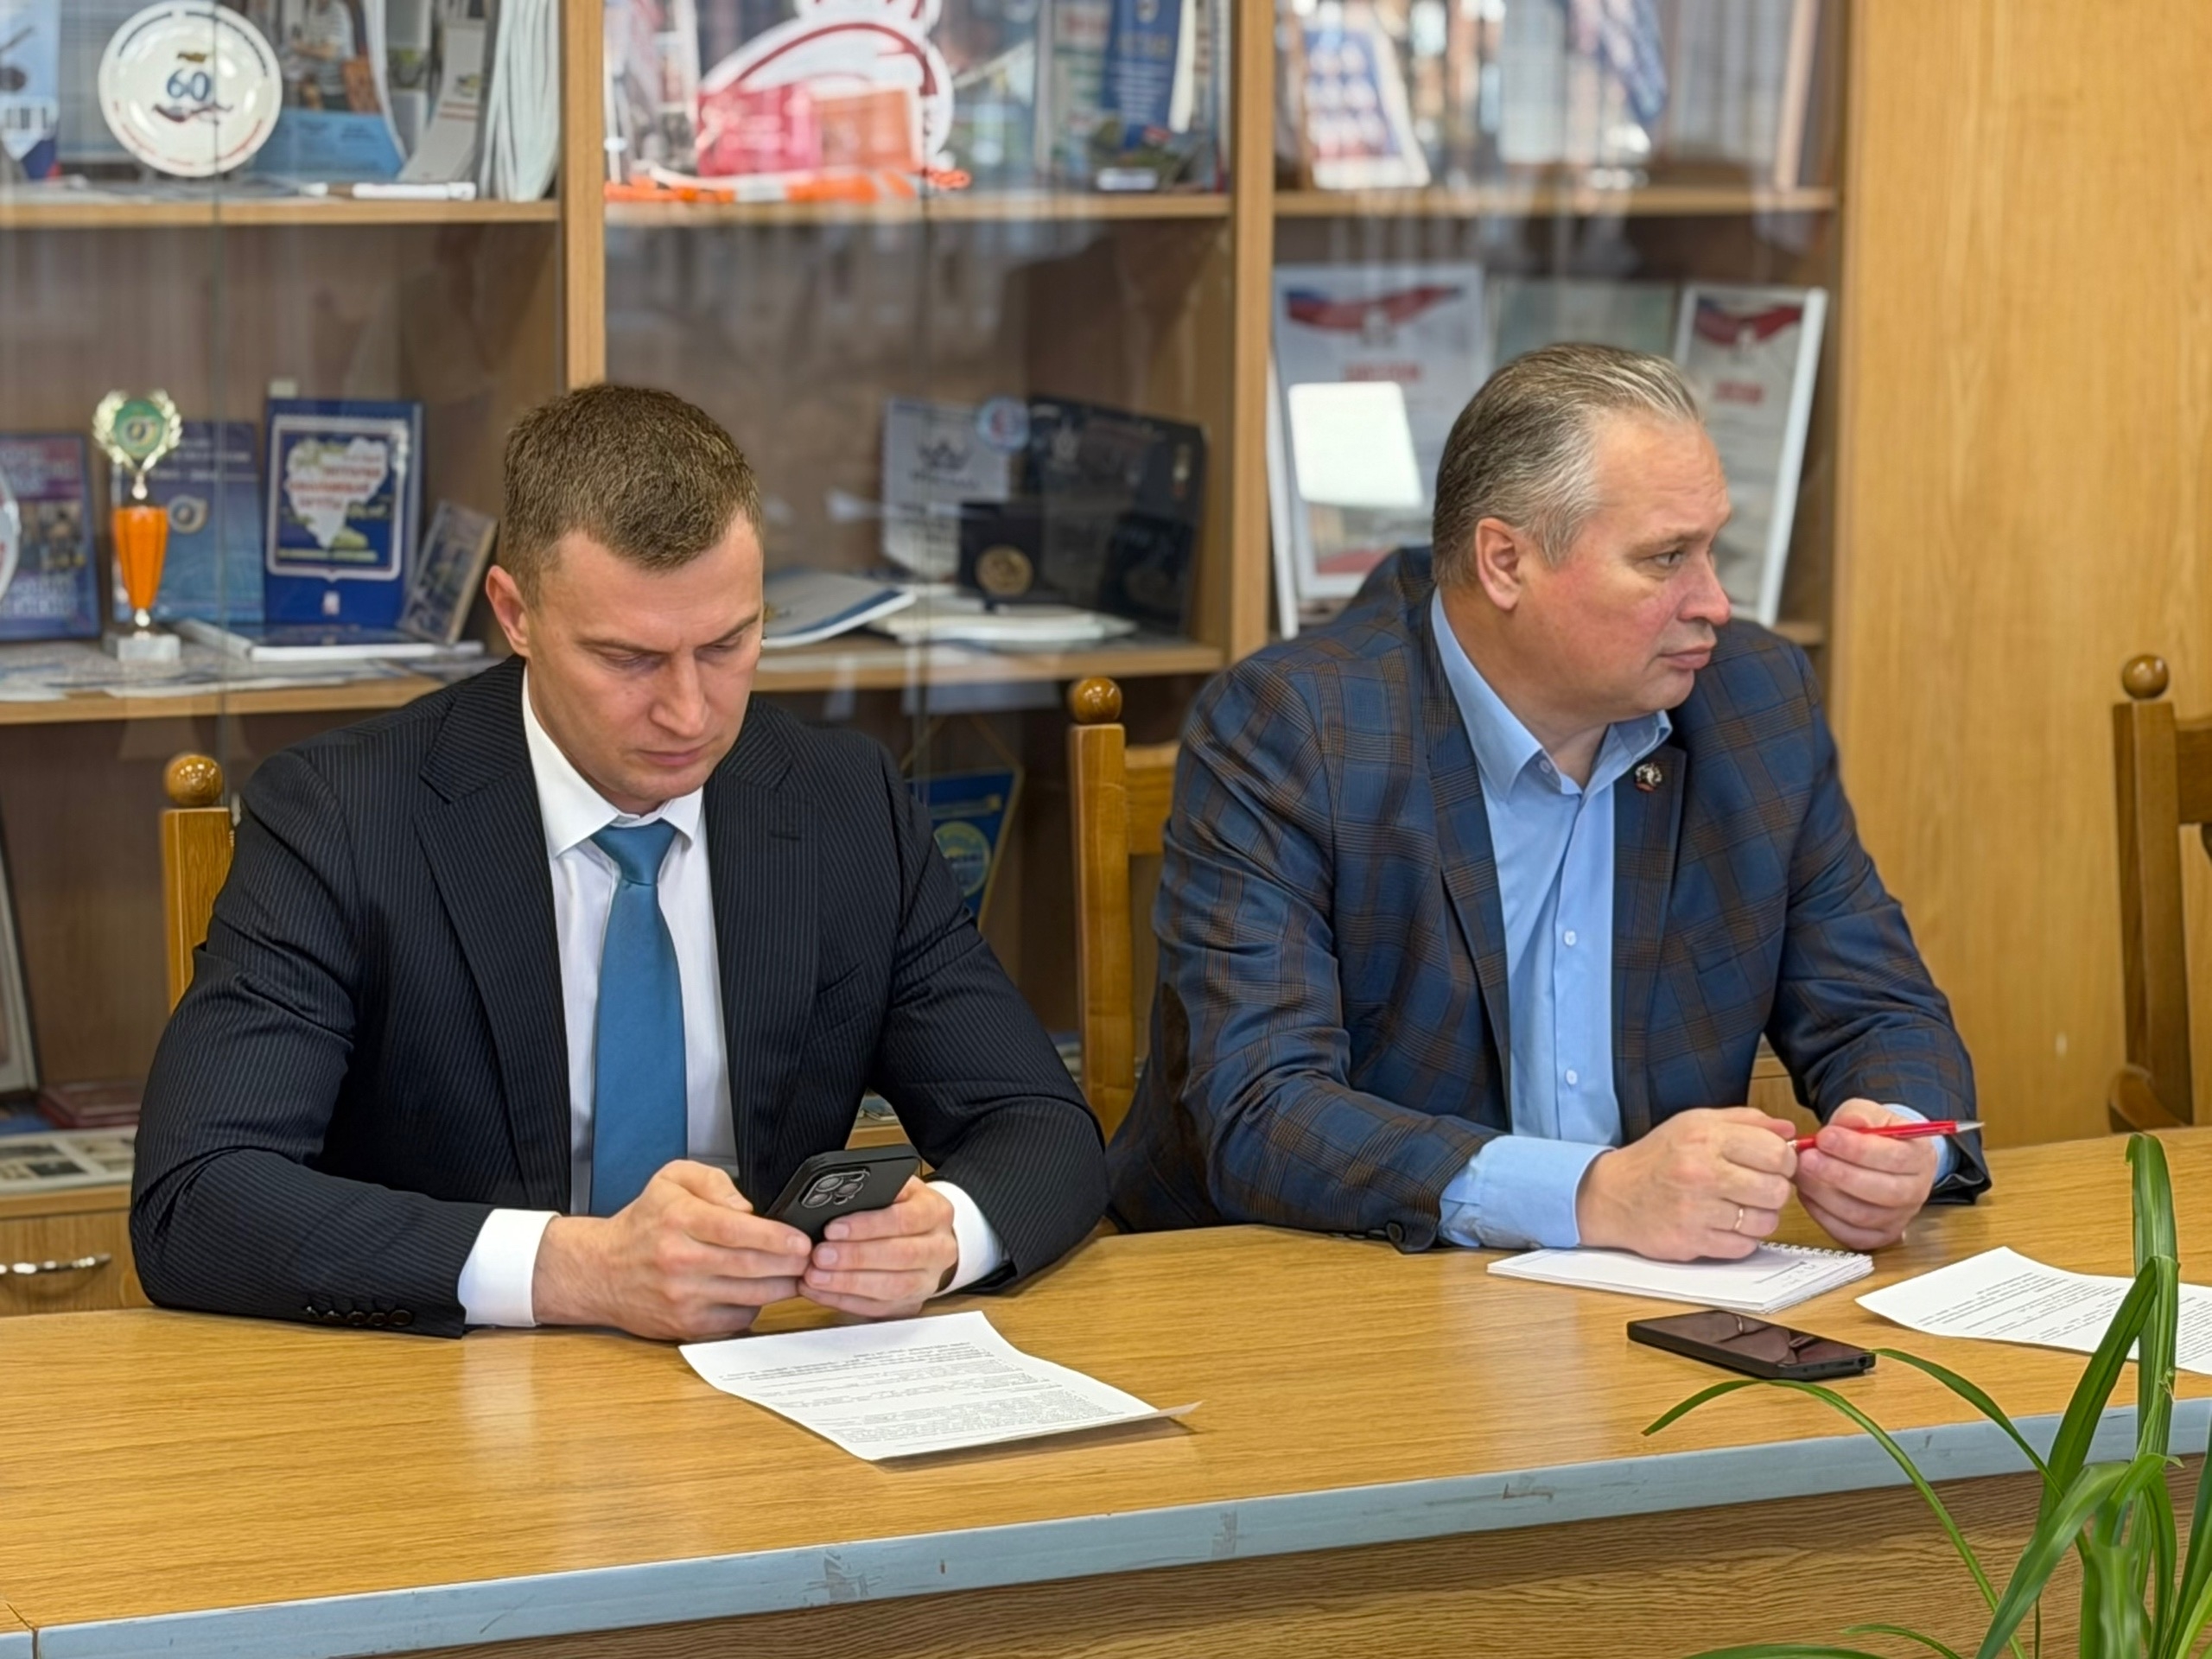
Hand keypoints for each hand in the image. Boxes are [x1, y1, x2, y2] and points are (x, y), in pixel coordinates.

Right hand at [532, 1160, 811, 1340]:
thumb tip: (747, 1207)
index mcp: (679, 1220)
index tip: (801, 1240)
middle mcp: (679, 1260)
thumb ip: (714, 1180)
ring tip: (796, 1274)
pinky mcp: (686, 1324)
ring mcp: (683, 1296)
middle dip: (790, 1263)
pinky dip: (755, 1307)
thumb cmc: (643, 1223)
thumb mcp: (672, 1179)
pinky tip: (759, 1292)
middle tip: (810, 1258)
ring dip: (782, 1287)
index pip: (736, 1230)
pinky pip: (736, 1319)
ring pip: (749, 1295)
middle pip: (750, 1266)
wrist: (601, 1271)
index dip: (776, 1237)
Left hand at [800, 1178, 959, 1319]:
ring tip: (816, 1276)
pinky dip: (846, 1301)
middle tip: (820, 1255)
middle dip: (856, 1257)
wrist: (927, 1236)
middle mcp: (939, 1249)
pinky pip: (879, 1308)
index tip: (834, 1228)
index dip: (869, 1225)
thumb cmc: (903, 1209)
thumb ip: (873, 1192)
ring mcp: (928, 1281)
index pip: (905, 1219)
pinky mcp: (911, 1304)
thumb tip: (837, 1199)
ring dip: (849, 1283)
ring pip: (892, 1287)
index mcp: (936, 1213)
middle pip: (901, 1256)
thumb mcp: (896, 1189)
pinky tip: (822, 1291)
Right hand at [1575, 1107, 1798, 1261]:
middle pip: (1776, 1189)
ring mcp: (1696, 1210)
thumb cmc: (1658, 1157)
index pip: (1775, 1153)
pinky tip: (1726, 1224)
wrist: (1612, 1194)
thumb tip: (1788, 1131)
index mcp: (1705, 1137)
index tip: (1775, 1164)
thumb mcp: (1696, 1123)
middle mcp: (1701, 1172)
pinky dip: (1741, 1238)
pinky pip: (1743, 1246)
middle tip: (1758, 1186)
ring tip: (1741, 1207)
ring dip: (1760, 1216)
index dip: (1785, 1160)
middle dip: (1775, 1189)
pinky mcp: (1692, 1241)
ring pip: (1765, 1221)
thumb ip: (1746, 1120)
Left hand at [1795, 1099, 1939, 1249]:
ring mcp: (1898, 1218)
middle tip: (1807, 1158)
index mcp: (1921, 1157)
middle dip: (1838, 1175)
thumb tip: (1848, 1122)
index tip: (1825, 1137)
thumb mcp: (1870, 1113)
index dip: (1856, 1149)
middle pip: (1882, 1192)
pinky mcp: (1877, 1236)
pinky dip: (1823, 1215)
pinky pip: (1849, 1234)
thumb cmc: (1876, 1135)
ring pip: (1862, 1216)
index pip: (1894, 1158)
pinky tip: (1807, 1194)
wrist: (1881, 1156)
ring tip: (1801, 1174)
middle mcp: (1916, 1192)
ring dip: (1825, 1195)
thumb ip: (1858, 1115)